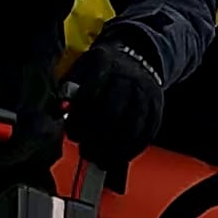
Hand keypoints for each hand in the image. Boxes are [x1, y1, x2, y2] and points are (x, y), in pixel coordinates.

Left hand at [67, 24, 170, 179]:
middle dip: (97, 137)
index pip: (90, 94)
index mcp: (104, 65)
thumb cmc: (102, 69)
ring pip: (133, 124)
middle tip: (87, 152)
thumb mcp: (82, 69)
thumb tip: (59, 111)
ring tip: (102, 162)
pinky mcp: (157, 106)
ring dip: (116, 148)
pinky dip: (135, 147)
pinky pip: (149, 130)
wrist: (138, 56)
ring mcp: (146, 93)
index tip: (72, 133)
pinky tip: (121, 157)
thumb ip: (69, 89)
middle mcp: (128, 78)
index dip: (79, 118)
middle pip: (113, 112)